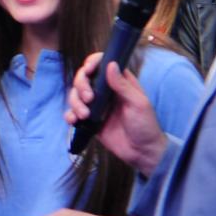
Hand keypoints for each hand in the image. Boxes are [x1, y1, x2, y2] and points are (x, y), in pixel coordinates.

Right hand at [65, 53, 167, 176]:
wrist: (142, 152)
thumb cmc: (146, 125)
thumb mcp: (138, 103)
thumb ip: (123, 85)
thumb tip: (110, 64)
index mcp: (120, 82)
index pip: (102, 65)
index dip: (92, 63)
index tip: (88, 70)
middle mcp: (106, 91)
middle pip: (84, 79)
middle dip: (81, 86)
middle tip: (88, 98)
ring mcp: (96, 106)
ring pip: (76, 95)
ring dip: (75, 102)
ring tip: (84, 115)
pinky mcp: (89, 120)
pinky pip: (73, 113)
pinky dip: (70, 115)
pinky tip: (74, 121)